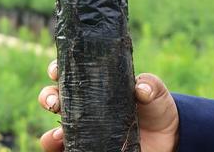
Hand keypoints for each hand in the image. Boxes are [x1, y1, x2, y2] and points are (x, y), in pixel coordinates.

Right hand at [37, 59, 178, 151]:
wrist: (166, 139)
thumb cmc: (155, 108)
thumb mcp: (155, 93)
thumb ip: (150, 86)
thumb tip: (141, 88)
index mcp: (93, 85)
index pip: (68, 74)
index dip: (58, 69)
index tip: (55, 71)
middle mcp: (82, 107)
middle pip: (54, 99)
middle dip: (48, 97)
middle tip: (54, 102)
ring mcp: (83, 131)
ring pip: (54, 131)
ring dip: (50, 133)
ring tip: (58, 135)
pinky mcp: (86, 150)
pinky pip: (65, 151)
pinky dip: (59, 150)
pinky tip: (63, 147)